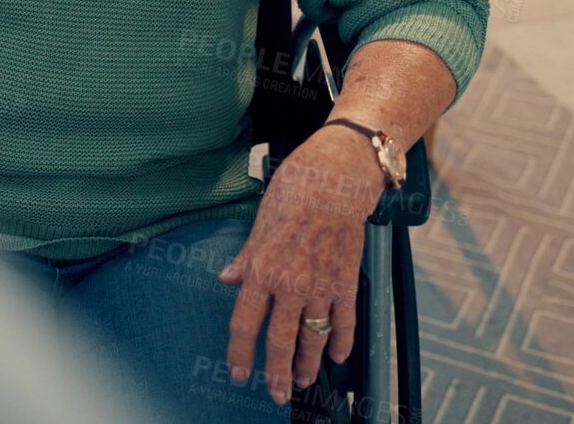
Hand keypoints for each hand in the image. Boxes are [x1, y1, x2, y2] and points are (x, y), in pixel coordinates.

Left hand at [217, 125, 380, 404]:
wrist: (333, 179)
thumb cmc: (293, 194)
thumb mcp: (258, 226)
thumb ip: (245, 259)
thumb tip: (227, 278)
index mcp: (261, 270)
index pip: (245, 323)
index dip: (240, 353)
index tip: (238, 373)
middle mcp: (289, 283)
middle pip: (279, 340)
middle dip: (276, 373)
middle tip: (275, 394)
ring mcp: (320, 285)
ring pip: (313, 337)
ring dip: (308, 364)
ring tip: (303, 380)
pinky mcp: (345, 281)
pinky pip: (344, 321)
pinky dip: (342, 342)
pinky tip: (338, 357)